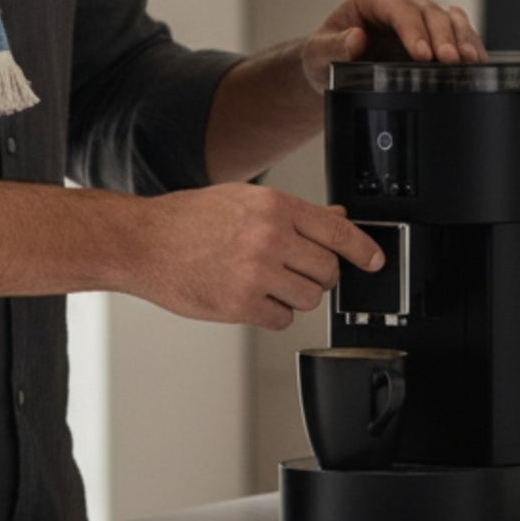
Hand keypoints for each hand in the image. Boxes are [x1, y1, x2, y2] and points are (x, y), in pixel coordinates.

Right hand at [130, 185, 384, 331]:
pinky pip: (282, 319)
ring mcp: (257, 273)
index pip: (337, 230)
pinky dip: (271, 313)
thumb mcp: (244, 201)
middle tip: (294, 271)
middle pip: (327, 270)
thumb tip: (336, 218)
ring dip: (295, 296)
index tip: (375, 261)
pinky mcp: (241, 304)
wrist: (143, 242)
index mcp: (274, 206)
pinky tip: (250, 297)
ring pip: (309, 298)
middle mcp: (270, 238)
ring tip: (265, 282)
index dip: (363, 249)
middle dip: (318, 275)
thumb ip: (293, 213)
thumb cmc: (188, 220)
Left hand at [301, 0, 484, 91]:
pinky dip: (469, 43)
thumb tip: (355, 39)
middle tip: (448, 61)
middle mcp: (399, 0)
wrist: (335, 67)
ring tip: (468, 61)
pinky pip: (458, 30)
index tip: (421, 54)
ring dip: (460, 38)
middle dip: (441, 37)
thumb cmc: (325, 56)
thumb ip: (333, 47)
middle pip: (427, 11)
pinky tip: (477, 61)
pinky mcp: (434, 31)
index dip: (412, 29)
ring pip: (448, 17)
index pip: (397, 7)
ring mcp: (420, 14)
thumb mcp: (318, 54)